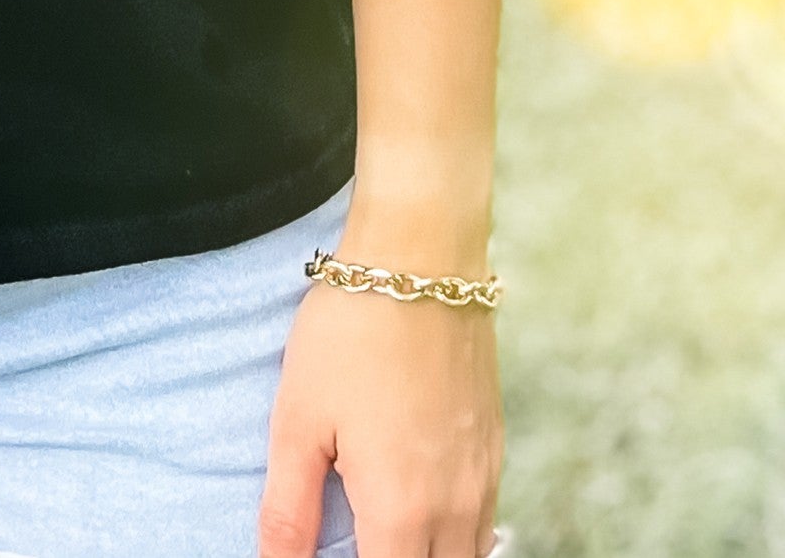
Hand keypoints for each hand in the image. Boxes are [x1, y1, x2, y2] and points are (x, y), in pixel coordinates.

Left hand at [259, 278, 500, 557]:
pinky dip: (454, 534)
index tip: (329, 554)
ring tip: (380, 528)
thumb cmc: (349, 333)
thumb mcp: (298, 419)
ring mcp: (484, 478)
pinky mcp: (495, 446)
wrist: (421, 258)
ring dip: (427, 554)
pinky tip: (417, 507)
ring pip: (467, 556)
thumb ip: (289, 510)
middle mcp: (456, 507)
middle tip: (353, 538)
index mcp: (401, 509)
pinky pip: (483, 522)